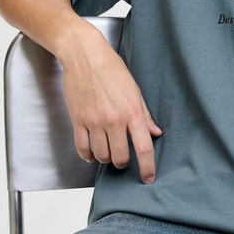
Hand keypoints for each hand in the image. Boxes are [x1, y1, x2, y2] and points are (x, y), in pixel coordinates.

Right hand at [60, 29, 161, 181]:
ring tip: (108, 152)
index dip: (148, 167)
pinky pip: (82, 148)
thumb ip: (145, 115)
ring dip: (106, 159)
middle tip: (123, 159)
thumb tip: (155, 133)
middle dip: (123, 163)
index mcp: (132, 112)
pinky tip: (92, 152)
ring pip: (101, 155)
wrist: (85, 56)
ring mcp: (94, 121)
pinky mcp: (78, 120)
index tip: (148, 177)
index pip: (144, 147)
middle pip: (120, 157)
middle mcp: (114, 120)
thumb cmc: (111, 69)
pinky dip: (88, 155)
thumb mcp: (135, 90)